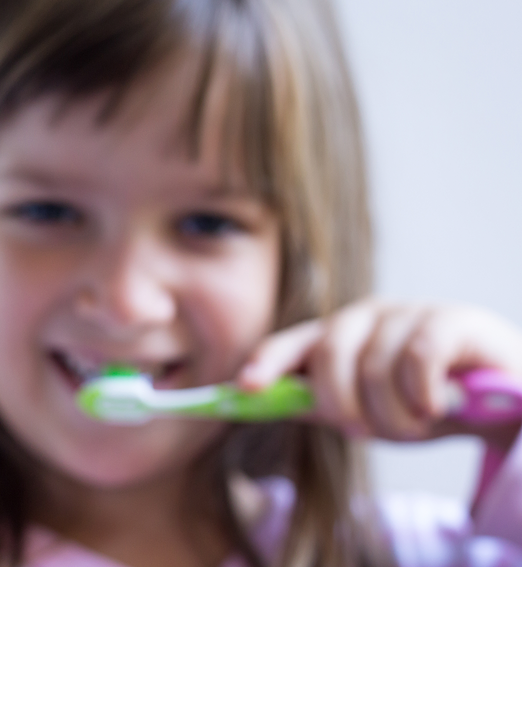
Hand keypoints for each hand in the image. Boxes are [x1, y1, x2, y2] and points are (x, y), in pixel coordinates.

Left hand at [238, 299, 521, 446]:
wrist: (500, 401)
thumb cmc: (424, 403)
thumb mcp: (368, 410)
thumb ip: (322, 404)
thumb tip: (267, 403)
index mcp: (338, 336)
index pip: (292, 344)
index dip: (267, 362)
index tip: (247, 388)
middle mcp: (366, 316)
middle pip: (329, 356)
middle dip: (344, 405)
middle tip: (364, 431)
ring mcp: (408, 313)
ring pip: (374, 367)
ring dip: (393, 414)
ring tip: (416, 424)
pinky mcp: (452, 319)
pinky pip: (418, 357)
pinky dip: (422, 394)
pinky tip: (435, 406)